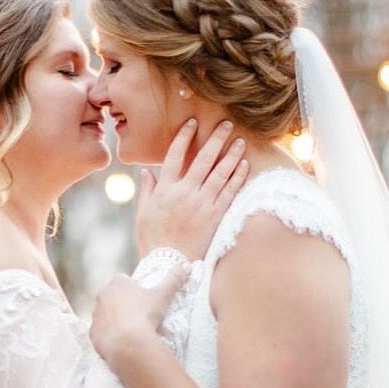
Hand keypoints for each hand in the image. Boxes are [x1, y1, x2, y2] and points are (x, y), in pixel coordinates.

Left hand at [90, 265, 187, 365]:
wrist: (127, 343)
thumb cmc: (145, 315)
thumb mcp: (162, 296)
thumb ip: (174, 279)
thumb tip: (187, 265)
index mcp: (117, 284)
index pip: (123, 280)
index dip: (132, 289)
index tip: (142, 299)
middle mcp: (101, 297)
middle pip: (112, 297)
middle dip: (122, 303)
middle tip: (138, 315)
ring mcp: (95, 316)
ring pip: (105, 315)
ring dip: (114, 320)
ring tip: (130, 330)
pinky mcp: (92, 333)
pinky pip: (100, 333)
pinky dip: (109, 336)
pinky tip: (121, 341)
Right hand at [135, 119, 248, 258]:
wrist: (168, 264)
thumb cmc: (153, 241)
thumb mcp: (143, 214)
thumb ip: (147, 191)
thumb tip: (146, 172)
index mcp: (165, 190)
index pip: (175, 155)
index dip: (184, 137)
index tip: (193, 123)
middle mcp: (184, 193)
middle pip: (203, 159)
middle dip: (216, 139)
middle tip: (227, 124)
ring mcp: (201, 204)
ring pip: (220, 173)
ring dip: (231, 155)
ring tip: (241, 141)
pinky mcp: (214, 216)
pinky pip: (229, 193)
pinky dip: (237, 178)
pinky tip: (245, 166)